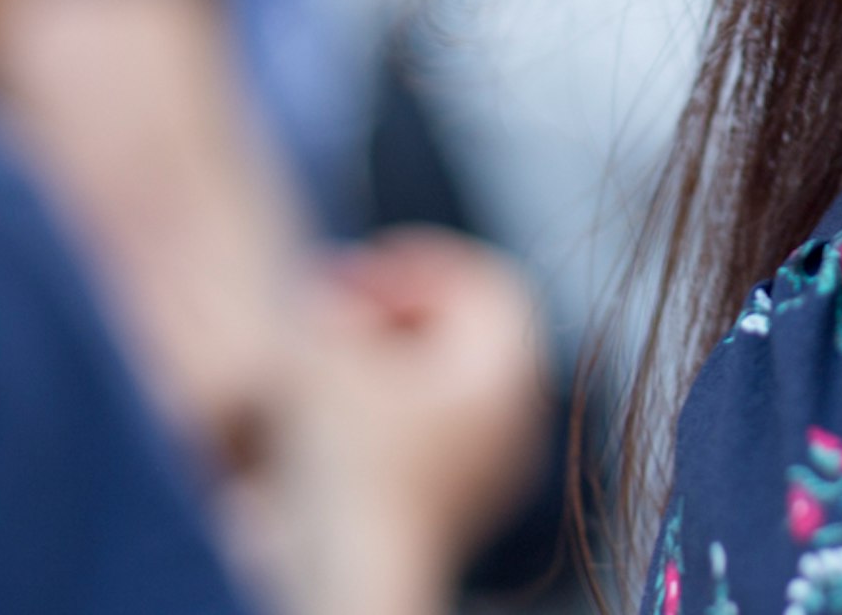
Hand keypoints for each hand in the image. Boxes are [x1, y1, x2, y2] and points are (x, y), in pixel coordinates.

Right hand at [274, 228, 551, 614]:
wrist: (352, 579)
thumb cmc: (345, 461)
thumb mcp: (321, 354)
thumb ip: (326, 306)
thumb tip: (327, 300)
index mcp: (506, 368)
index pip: (485, 281)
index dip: (417, 261)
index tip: (355, 267)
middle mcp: (520, 417)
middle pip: (474, 331)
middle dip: (402, 309)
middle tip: (339, 308)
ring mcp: (499, 467)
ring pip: (456, 383)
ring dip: (396, 359)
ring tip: (333, 361)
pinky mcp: (467, 506)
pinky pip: (444, 432)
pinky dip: (400, 409)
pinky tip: (344, 419)